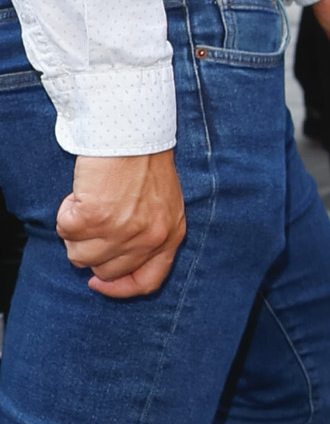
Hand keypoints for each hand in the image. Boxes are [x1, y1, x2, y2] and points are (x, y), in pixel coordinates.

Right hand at [57, 151, 185, 297]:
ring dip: (76, 231)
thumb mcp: (164, 205)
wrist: (133, 134)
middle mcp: (148, 240)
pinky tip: (80, 194)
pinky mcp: (94, 219)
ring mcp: (121, 232)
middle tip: (92, 223)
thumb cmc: (147, 163)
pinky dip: (67, 213)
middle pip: (106, 270)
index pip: (148, 282)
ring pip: (79, 255)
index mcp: (170, 237)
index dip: (119, 289)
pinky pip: (65, 231)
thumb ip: (149, 235)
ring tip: (88, 203)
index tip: (98, 283)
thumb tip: (117, 258)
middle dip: (92, 249)